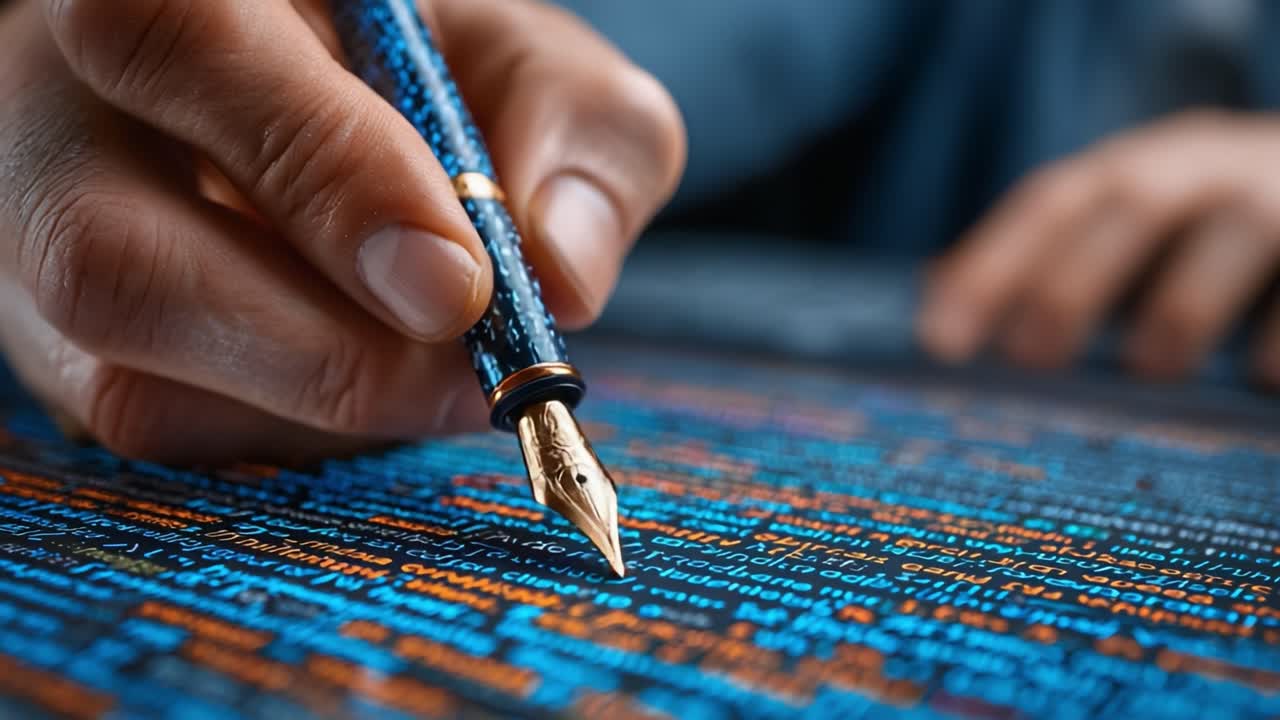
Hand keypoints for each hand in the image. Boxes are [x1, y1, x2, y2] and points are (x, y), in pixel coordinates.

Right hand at [0, 0, 684, 461]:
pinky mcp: (56, 340)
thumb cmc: (433, 79)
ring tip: (433, 377)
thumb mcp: (530, 69)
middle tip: (467, 378)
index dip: (327, 180)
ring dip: (311, 406)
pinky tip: (361, 379)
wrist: (339, 110)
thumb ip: (577, 139)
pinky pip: (146, 424)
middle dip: (319, 352)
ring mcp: (37, 233)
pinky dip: (282, 429)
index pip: (188, 43)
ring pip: (115, 371)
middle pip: (104, 253)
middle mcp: (62, 105)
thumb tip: (564, 283)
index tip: (458, 287)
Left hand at [918, 111, 1279, 385]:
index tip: (939, 338)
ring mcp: (1274, 197)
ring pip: (1230, 234)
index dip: (991, 264)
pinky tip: (1261, 380)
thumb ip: (1039, 260)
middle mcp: (1201, 169)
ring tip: (1150, 367)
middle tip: (1030, 357)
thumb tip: (931, 303)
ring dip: (1182, 306)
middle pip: (1130, 206)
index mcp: (1131, 168)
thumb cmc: (1195, 223)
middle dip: (1073, 282)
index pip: (1048, 203)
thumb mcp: (1118, 224)